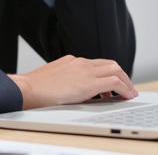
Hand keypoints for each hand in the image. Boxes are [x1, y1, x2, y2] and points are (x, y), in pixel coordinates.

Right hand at [7, 55, 137, 109]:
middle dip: (121, 75)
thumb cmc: (34, 88)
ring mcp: (85, 70)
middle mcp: (80, 62)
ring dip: (126, 81)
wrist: (27, 89)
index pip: (97, 63)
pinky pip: (114, 82)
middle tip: (127, 87)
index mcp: (71, 61)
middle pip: (109, 63)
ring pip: (115, 69)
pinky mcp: (89, 82)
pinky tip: (127, 96)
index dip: (108, 72)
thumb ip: (64, 79)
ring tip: (130, 92)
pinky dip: (124, 88)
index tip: (114, 83)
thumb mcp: (52, 78)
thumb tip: (71, 90)